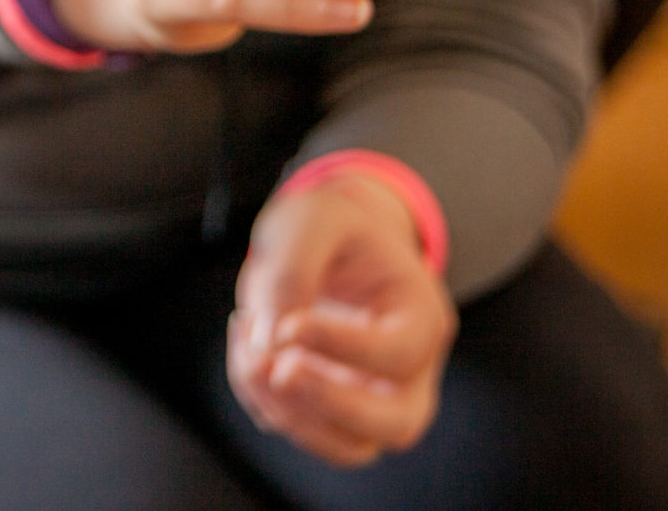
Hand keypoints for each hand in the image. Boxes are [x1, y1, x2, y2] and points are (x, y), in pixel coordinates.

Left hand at [226, 175, 456, 467]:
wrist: (323, 238)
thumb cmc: (330, 225)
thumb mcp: (313, 219)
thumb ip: (292, 270)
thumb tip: (268, 342)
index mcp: (421, 314)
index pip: (398, 353)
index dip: (341, 347)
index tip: (286, 326)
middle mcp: (410, 368)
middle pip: (397, 423)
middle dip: (330, 404)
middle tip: (276, 368)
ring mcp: (374, 396)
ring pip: (352, 447)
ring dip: (291, 416)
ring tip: (249, 355)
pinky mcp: (331, 407)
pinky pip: (303, 430)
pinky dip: (264, 403)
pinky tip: (246, 348)